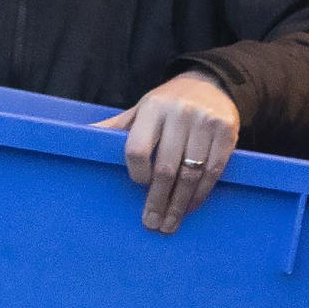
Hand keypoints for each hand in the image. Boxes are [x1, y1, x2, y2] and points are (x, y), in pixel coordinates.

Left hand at [95, 71, 239, 233]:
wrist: (210, 84)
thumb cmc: (167, 104)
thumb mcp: (140, 110)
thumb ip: (115, 127)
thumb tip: (81, 137)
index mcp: (152, 108)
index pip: (138, 149)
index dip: (137, 173)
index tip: (139, 184)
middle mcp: (179, 114)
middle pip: (166, 168)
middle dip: (157, 201)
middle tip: (152, 223)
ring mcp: (206, 123)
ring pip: (191, 175)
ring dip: (179, 204)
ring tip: (170, 223)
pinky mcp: (227, 133)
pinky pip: (213, 172)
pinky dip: (200, 194)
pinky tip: (190, 206)